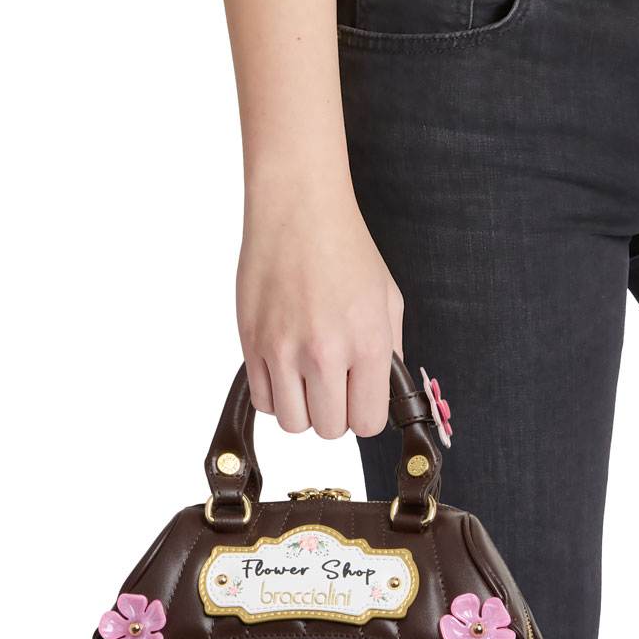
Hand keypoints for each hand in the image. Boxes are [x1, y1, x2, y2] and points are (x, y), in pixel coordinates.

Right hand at [235, 173, 406, 439]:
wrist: (298, 209)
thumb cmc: (345, 248)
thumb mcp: (387, 299)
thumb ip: (388, 351)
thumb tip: (380, 392)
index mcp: (366, 342)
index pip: (367, 422)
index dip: (364, 413)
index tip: (360, 396)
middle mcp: (324, 351)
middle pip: (328, 429)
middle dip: (335, 413)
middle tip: (335, 384)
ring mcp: (282, 349)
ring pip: (292, 422)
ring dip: (303, 408)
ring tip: (308, 377)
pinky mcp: (251, 342)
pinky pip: (262, 400)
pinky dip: (276, 393)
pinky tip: (286, 366)